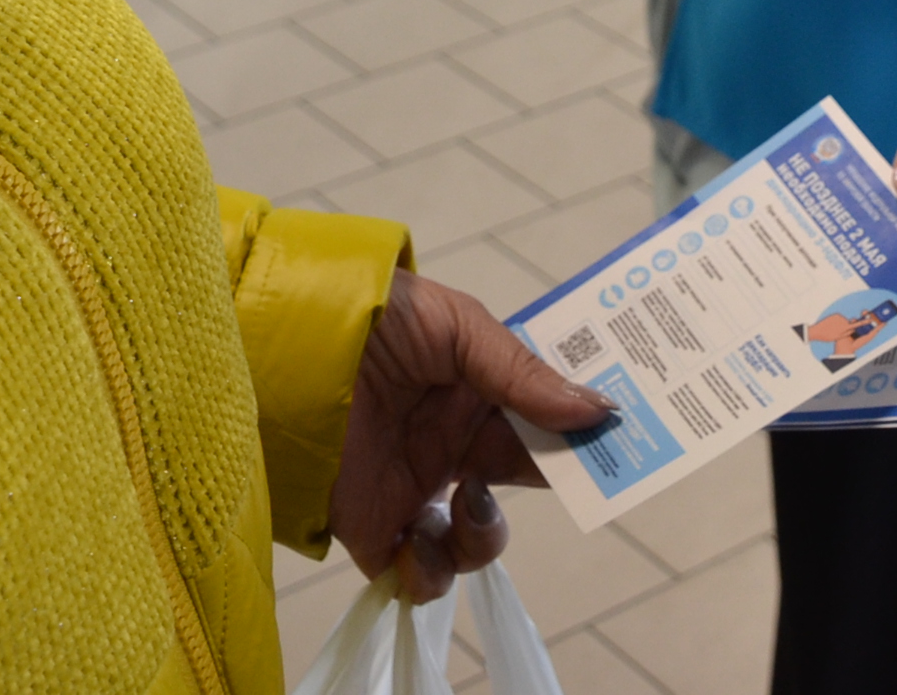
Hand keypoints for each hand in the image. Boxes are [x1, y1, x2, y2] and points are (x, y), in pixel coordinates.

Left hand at [327, 268, 612, 599]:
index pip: (541, 422)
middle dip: (548, 488)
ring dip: (483, 535)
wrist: (281, 347)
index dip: (578, 436)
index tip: (615, 444)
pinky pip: (419, 577)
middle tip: (566, 483)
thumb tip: (596, 409)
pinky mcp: (374, 529)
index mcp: (474, 391)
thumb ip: (522, 374)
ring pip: (476, 539)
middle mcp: (450, 443)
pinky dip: (428, 574)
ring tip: (462, 504)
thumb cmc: (370, 319)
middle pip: (521, 483)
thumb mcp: (457, 327)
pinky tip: (419, 540)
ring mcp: (414, 488)